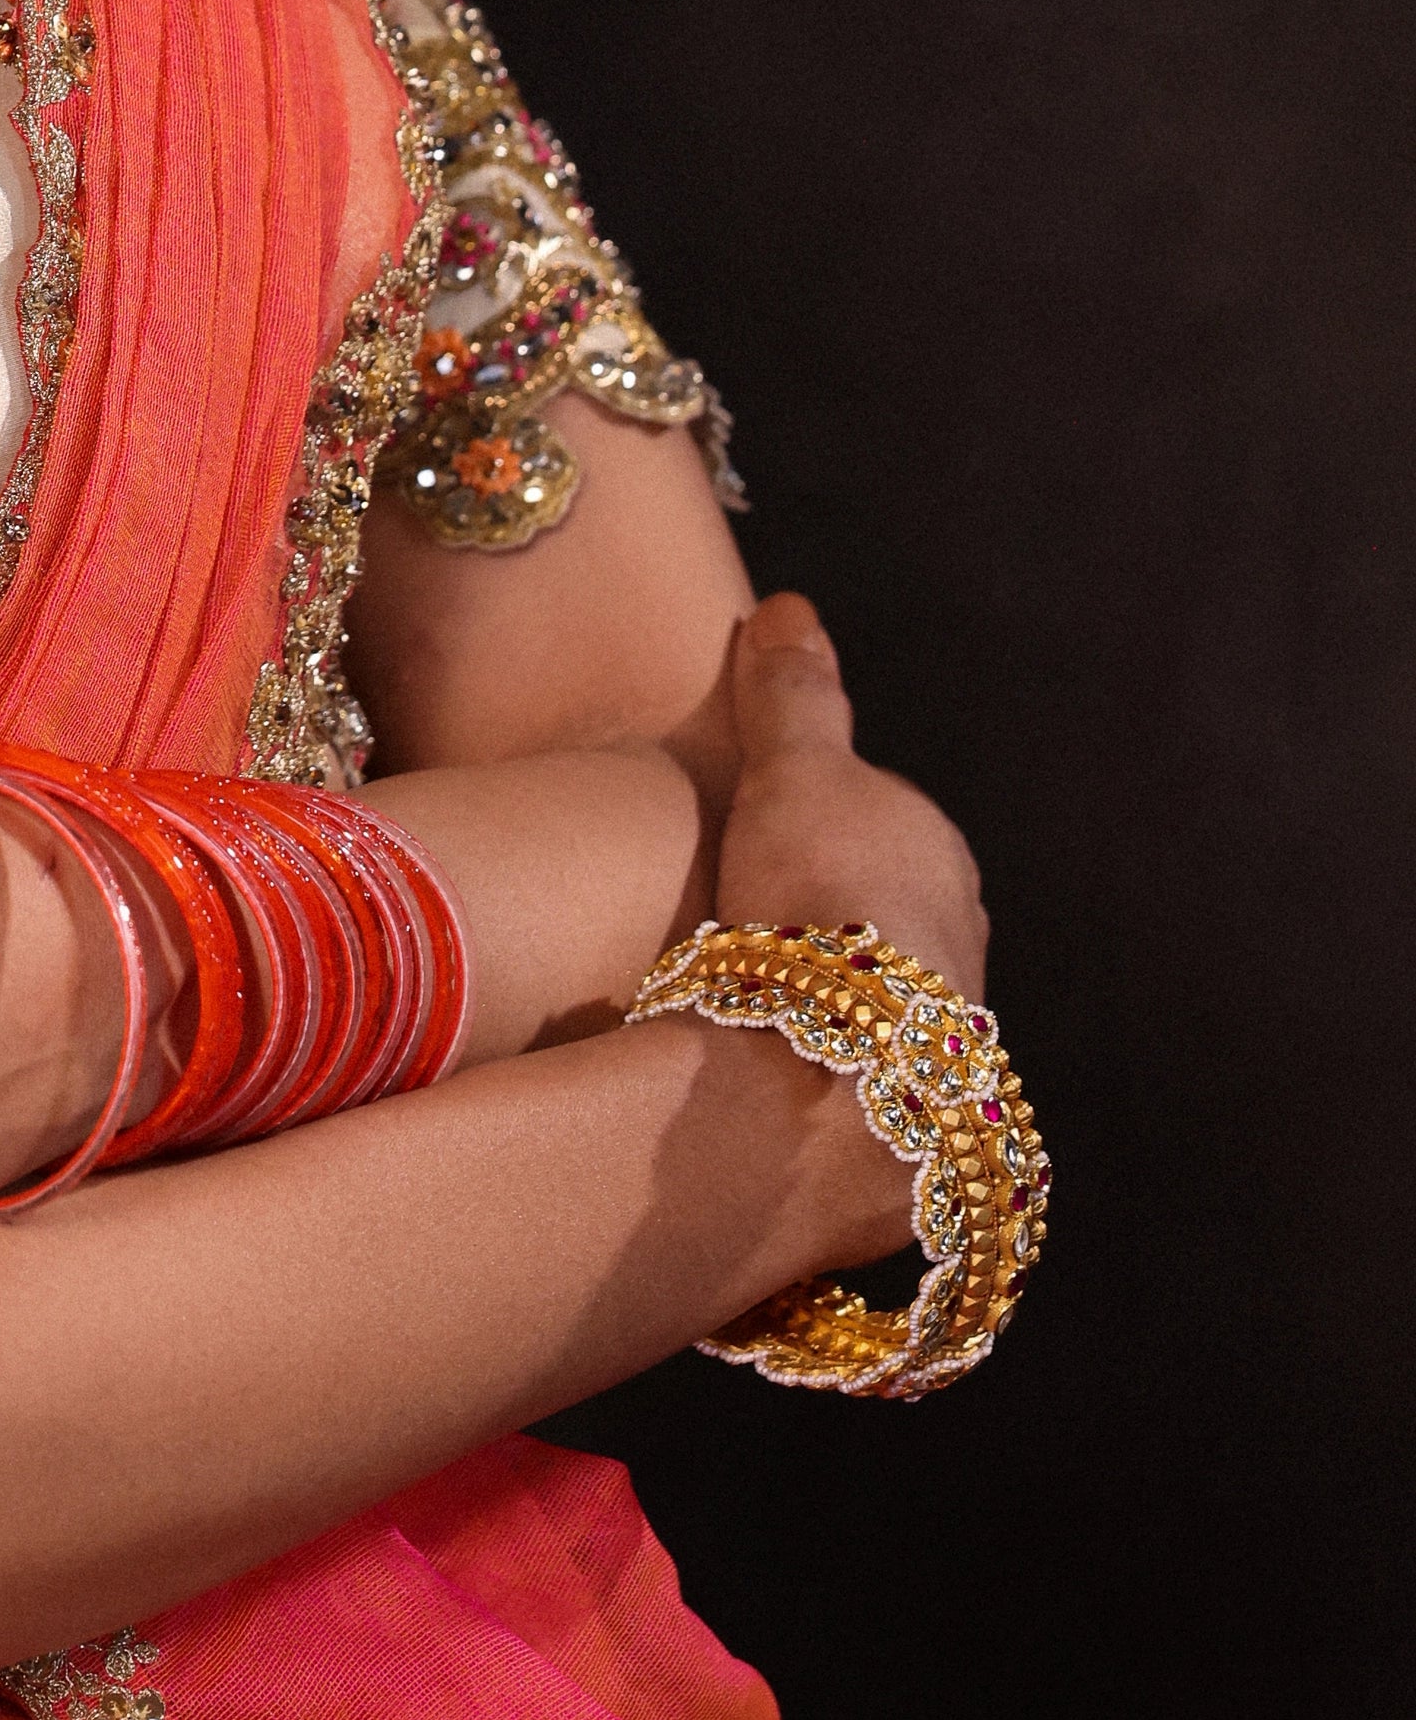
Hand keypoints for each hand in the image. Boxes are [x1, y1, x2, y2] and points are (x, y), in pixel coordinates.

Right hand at [704, 591, 993, 1260]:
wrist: (841, 1070)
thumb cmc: (823, 899)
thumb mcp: (794, 770)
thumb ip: (793, 696)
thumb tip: (789, 608)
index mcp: (940, 857)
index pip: (892, 825)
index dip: (830, 824)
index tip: (771, 834)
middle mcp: (960, 945)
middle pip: (894, 915)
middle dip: (841, 919)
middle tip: (759, 919)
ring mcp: (940, 1035)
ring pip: (888, 999)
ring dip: (841, 1001)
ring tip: (764, 1005)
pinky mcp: (911, 1110)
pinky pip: (867, 1070)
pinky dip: (829, 1062)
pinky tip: (778, 1069)